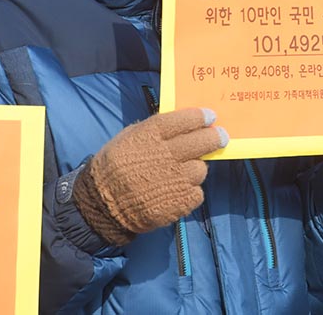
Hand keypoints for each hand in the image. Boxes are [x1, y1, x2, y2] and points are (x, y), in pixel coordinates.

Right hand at [74, 108, 227, 244]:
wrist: (102, 206)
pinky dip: (190, 192)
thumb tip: (186, 122)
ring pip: (201, 169)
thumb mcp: (128, 139)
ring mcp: (173, 180)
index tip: (210, 116)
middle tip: (220, 137)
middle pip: (202, 142)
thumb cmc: (115, 167)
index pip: (184, 120)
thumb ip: (155, 130)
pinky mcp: (178, 202)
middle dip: (215, 138)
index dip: (200, 117)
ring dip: (195, 169)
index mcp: (149, 137)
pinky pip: (196, 192)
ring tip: (181, 173)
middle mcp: (164, 156)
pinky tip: (177, 191)